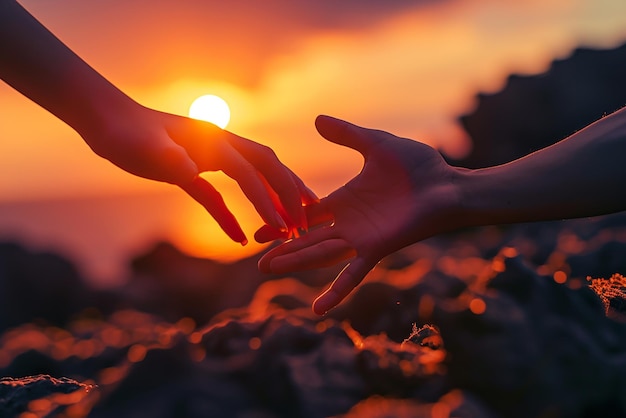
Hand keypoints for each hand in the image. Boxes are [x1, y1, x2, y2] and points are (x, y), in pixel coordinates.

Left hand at [82, 102, 316, 243]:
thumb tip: (191, 170)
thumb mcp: (143, 146)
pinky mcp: (195, 168)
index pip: (252, 173)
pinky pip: (221, 194)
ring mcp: (210, 155)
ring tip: (296, 222)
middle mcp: (221, 145)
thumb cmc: (123, 131)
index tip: (285, 228)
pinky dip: (233, 214)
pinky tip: (241, 236)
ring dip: (276, 198)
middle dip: (289, 195)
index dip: (270, 200)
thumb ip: (169, 157)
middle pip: (268, 169)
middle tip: (306, 224)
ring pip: (256, 176)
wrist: (105, 118)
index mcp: (214, 141)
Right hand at [256, 115, 461, 313]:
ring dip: (295, 263)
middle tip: (257, 258)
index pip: (306, 212)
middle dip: (283, 248)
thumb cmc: (419, 167)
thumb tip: (317, 119)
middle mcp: (349, 223)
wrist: (448, 185)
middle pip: (307, 238)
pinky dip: (336, 292)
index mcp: (345, 200)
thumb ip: (347, 135)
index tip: (260, 228)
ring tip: (267, 269)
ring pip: (320, 254)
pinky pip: (352, 275)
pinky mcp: (375, 249)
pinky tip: (317, 311)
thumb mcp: (376, 145)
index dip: (283, 219)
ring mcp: (360, 238)